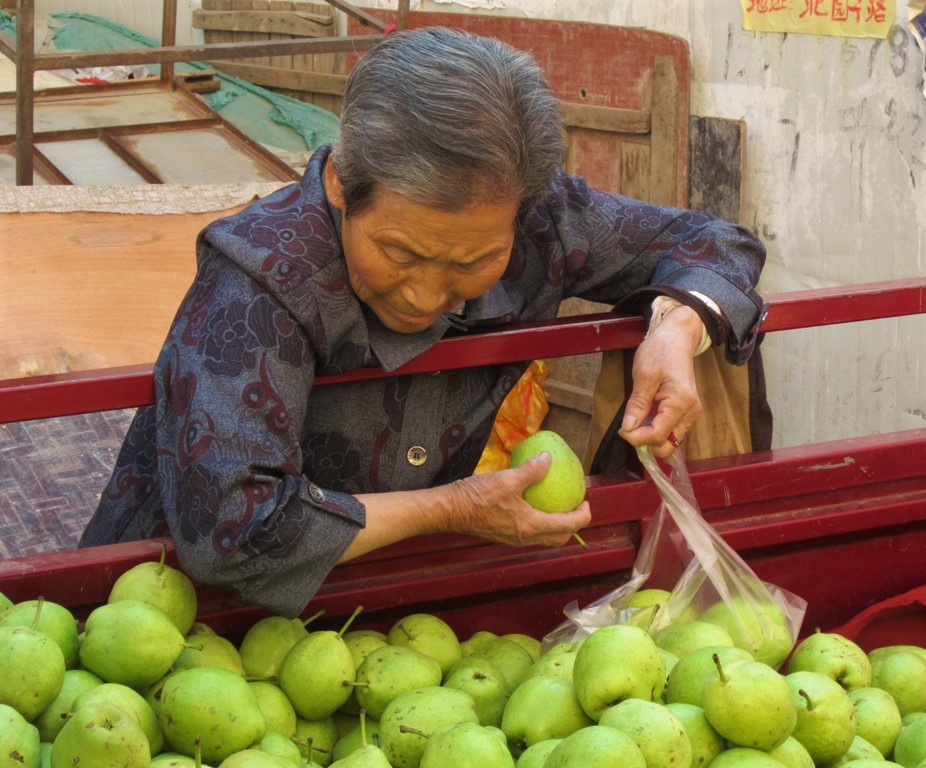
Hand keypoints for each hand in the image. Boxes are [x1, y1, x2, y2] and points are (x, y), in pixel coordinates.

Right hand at [447, 453, 590, 546]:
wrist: (450, 511)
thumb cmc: (477, 496)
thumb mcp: (507, 479)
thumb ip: (531, 470)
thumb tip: (548, 459)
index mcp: (531, 526)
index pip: (568, 526)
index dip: (583, 515)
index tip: (586, 502)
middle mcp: (525, 537)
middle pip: (559, 537)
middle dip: (572, 525)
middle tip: (574, 505)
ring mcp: (514, 539)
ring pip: (545, 537)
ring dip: (556, 525)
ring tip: (556, 505)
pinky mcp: (504, 536)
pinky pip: (531, 533)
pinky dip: (540, 523)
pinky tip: (533, 505)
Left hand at [618, 304, 703, 457]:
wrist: (677, 337)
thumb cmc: (660, 351)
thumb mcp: (644, 376)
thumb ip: (637, 405)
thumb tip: (627, 430)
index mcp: (681, 402)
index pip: (658, 435)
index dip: (637, 438)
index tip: (622, 430)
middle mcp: (691, 412)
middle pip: (667, 445)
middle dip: (646, 442)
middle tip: (629, 427)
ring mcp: (690, 413)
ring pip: (669, 441)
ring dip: (650, 437)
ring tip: (637, 419)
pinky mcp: (686, 412)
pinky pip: (671, 431)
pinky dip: (656, 430)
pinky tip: (646, 416)